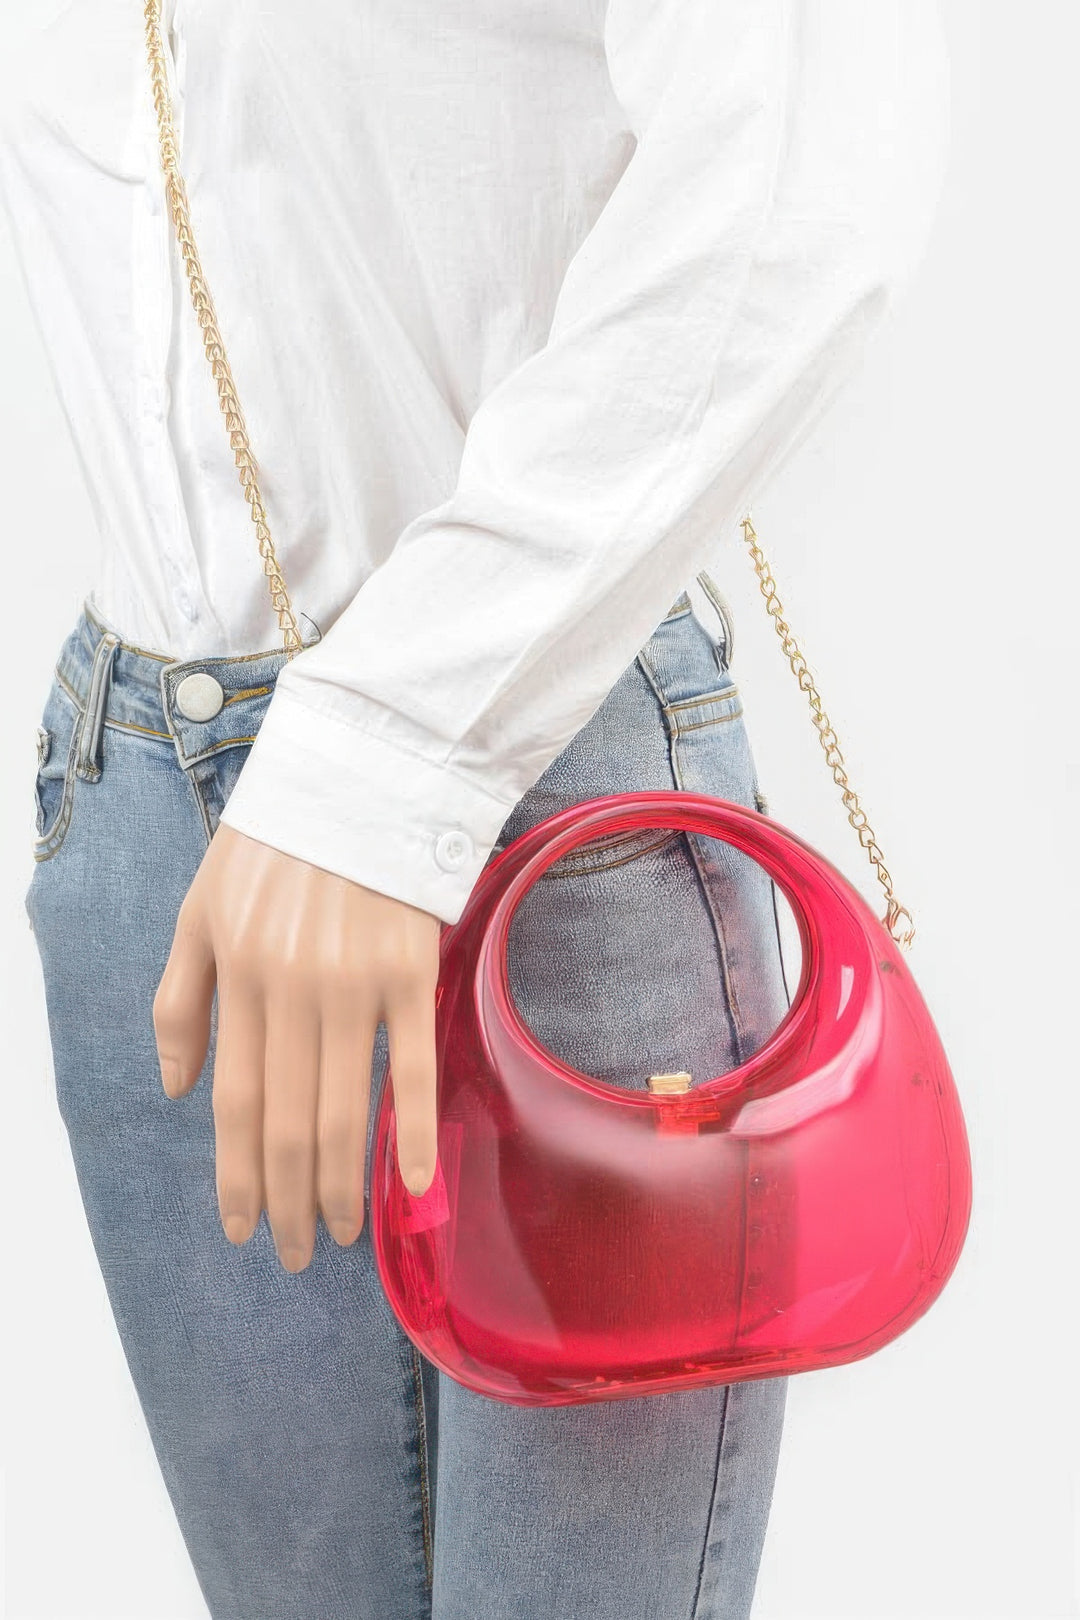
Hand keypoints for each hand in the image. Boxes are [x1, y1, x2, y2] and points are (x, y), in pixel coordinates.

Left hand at [152, 823, 441, 1271]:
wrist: (360, 774)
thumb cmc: (275, 843)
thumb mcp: (200, 909)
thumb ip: (180, 999)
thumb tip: (179, 1090)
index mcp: (238, 977)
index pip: (232, 1103)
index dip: (235, 1176)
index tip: (243, 1227)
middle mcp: (292, 990)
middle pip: (284, 1123)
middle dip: (286, 1200)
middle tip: (297, 1252)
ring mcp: (355, 984)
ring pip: (342, 1109)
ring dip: (339, 1185)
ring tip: (343, 1231)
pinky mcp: (413, 971)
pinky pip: (414, 1068)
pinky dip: (412, 1132)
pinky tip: (413, 1185)